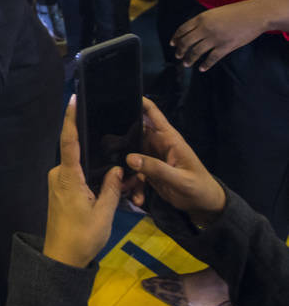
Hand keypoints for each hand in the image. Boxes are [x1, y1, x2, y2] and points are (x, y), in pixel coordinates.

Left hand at [42, 96, 122, 267]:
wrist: (62, 258)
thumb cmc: (82, 236)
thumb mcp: (104, 213)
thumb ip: (111, 187)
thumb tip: (116, 169)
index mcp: (68, 177)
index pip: (68, 141)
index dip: (70, 119)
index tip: (73, 99)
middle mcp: (59, 175)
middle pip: (77, 152)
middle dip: (96, 148)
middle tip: (118, 142)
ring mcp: (58, 182)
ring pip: (79, 165)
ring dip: (96, 166)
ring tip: (119, 166)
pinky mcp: (61, 190)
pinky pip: (77, 175)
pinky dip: (91, 175)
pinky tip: (108, 179)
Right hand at [125, 98, 225, 225]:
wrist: (204, 206)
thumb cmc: (198, 187)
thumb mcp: (179, 179)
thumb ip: (155, 168)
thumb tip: (129, 158)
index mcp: (168, 138)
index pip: (152, 113)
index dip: (137, 102)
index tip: (117, 98)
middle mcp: (156, 144)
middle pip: (132, 132)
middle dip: (118, 138)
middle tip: (101, 147)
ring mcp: (151, 157)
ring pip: (129, 155)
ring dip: (124, 169)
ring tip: (123, 185)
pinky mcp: (148, 171)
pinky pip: (134, 173)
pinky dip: (132, 185)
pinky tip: (136, 198)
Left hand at [170, 0, 269, 71]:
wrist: (256, 14)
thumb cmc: (237, 12)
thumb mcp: (215, 12)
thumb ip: (204, 21)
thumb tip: (195, 31)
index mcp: (201, 18)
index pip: (182, 29)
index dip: (176, 38)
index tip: (173, 44)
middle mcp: (205, 28)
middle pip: (186, 42)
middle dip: (180, 50)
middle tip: (178, 56)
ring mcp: (215, 38)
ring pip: (196, 51)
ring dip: (189, 59)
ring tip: (186, 64)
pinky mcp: (226, 46)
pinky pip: (211, 58)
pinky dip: (205, 65)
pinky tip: (202, 68)